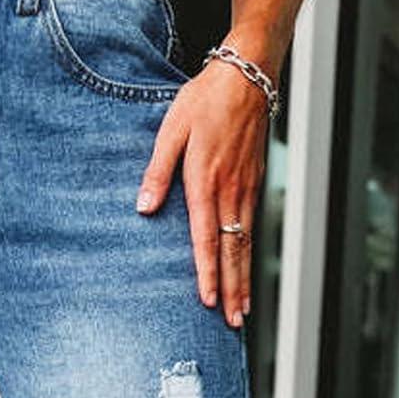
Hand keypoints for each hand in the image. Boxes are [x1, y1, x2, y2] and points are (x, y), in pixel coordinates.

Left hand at [135, 60, 270, 326]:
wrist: (248, 75)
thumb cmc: (206, 99)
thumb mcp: (171, 130)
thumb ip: (157, 171)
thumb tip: (144, 207)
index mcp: (206, 181)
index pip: (206, 238)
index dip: (207, 272)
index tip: (207, 300)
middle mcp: (231, 191)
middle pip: (232, 251)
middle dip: (232, 290)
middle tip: (232, 322)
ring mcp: (247, 189)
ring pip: (245, 244)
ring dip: (244, 280)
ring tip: (241, 310)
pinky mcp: (254, 184)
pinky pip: (252, 229)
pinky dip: (249, 256)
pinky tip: (246, 272)